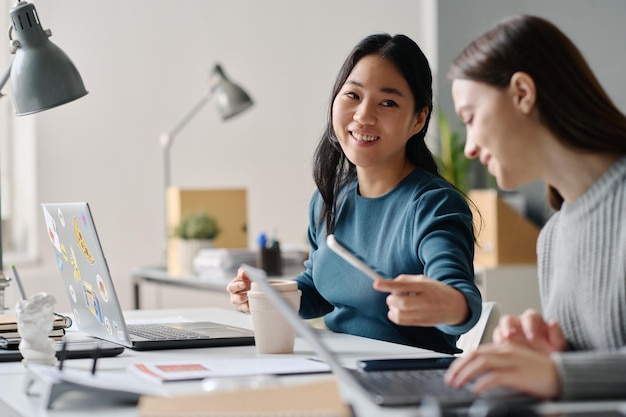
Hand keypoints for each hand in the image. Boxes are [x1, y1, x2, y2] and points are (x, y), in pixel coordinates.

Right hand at [226, 268, 251, 312]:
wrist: (254, 288)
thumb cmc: (247, 281)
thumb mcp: (245, 276)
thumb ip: (243, 274)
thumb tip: (243, 271)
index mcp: (232, 287)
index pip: (232, 287)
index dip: (237, 286)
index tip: (243, 284)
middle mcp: (235, 297)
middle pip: (235, 299)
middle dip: (242, 296)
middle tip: (248, 294)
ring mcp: (240, 304)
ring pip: (242, 307)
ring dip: (247, 303)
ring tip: (253, 299)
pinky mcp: (247, 310)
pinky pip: (249, 311)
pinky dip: (252, 308)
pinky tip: (257, 304)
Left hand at [373, 274, 467, 325]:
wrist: (455, 306)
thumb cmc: (437, 290)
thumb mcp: (424, 279)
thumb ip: (406, 280)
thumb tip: (388, 283)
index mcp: (425, 287)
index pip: (404, 285)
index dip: (388, 285)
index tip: (376, 284)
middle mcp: (425, 301)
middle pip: (400, 303)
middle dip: (391, 299)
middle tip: (393, 296)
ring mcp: (423, 314)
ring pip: (399, 314)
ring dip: (392, 308)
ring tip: (399, 303)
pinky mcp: (421, 323)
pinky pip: (401, 321)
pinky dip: (395, 315)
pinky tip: (399, 310)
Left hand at [444, 343, 560, 398]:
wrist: (563, 375)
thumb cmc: (539, 372)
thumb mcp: (514, 364)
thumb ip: (498, 366)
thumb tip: (478, 376)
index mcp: (503, 348)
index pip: (475, 351)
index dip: (461, 362)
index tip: (452, 372)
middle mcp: (505, 351)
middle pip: (474, 355)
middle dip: (458, 368)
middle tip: (449, 380)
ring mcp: (512, 361)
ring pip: (481, 364)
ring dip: (465, 374)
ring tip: (458, 385)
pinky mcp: (519, 374)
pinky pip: (496, 377)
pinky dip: (483, 383)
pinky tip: (476, 390)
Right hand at [493, 309, 566, 353]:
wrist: (544, 365)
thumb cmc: (551, 352)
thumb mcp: (557, 345)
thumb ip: (556, 334)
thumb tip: (553, 322)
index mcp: (535, 321)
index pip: (529, 316)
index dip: (529, 325)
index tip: (531, 337)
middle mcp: (520, 323)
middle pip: (509, 319)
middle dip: (508, 327)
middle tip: (511, 336)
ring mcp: (509, 330)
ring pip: (500, 328)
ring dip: (501, 334)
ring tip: (504, 343)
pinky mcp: (502, 340)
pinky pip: (496, 337)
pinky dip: (498, 342)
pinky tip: (502, 349)